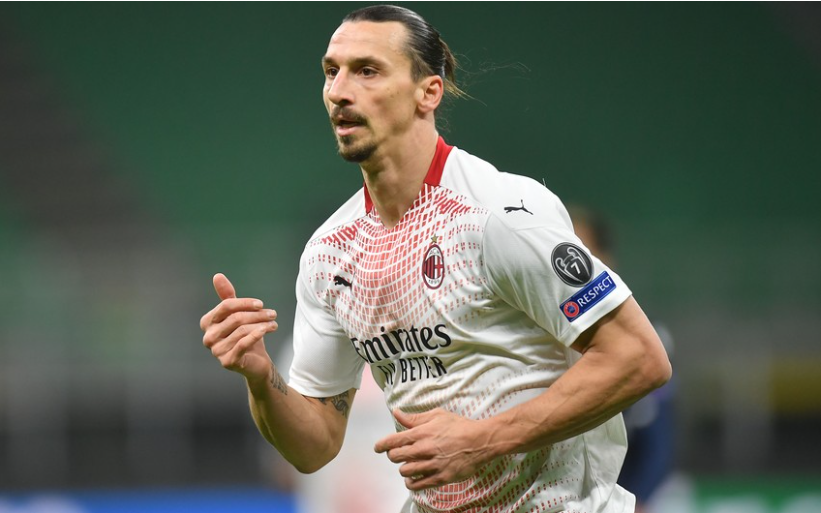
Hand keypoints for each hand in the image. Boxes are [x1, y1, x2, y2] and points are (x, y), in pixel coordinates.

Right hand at [200, 273, 277, 381]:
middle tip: (273, 314)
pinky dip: (257, 334)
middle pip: (235, 318)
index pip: (226, 306)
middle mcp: (208, 337)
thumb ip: (227, 296)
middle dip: (257, 314)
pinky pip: (243, 343)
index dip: (244, 302)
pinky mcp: (227, 361)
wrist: (256, 362)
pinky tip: (268, 329)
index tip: (260, 303)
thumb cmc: (246, 335)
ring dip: (261, 324)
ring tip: (274, 323)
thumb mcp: (238, 314)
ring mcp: (216, 351)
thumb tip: (217, 276)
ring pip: (242, 330)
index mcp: (207, 322)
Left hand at [374, 408, 494, 490]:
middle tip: (397, 454)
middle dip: (392, 455)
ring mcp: (432, 465)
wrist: (480, 442)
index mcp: (422, 433)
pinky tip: (413, 478)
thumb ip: (414, 418)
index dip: (381, 445)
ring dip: (403, 468)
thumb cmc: (459, 426)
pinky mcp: (440, 478)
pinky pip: (418, 484)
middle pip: (395, 457)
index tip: (377, 447)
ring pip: (405, 471)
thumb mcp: (437, 415)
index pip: (393, 441)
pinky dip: (412, 482)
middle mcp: (424, 450)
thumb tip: (396, 413)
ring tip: (408, 465)